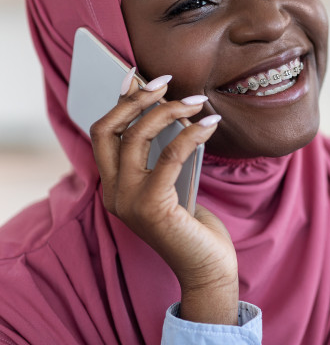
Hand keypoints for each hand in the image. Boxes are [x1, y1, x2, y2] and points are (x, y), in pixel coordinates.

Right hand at [90, 71, 238, 324]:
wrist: (208, 269)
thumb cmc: (195, 225)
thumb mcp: (175, 184)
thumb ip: (164, 155)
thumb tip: (171, 109)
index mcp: (113, 187)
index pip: (102, 134)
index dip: (118, 102)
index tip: (136, 75)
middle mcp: (113, 194)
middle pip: (108, 130)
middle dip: (135, 100)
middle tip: (165, 81)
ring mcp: (128, 202)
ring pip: (136, 138)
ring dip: (168, 112)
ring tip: (197, 101)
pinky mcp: (152, 208)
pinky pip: (170, 157)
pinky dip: (192, 135)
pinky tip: (212, 124)